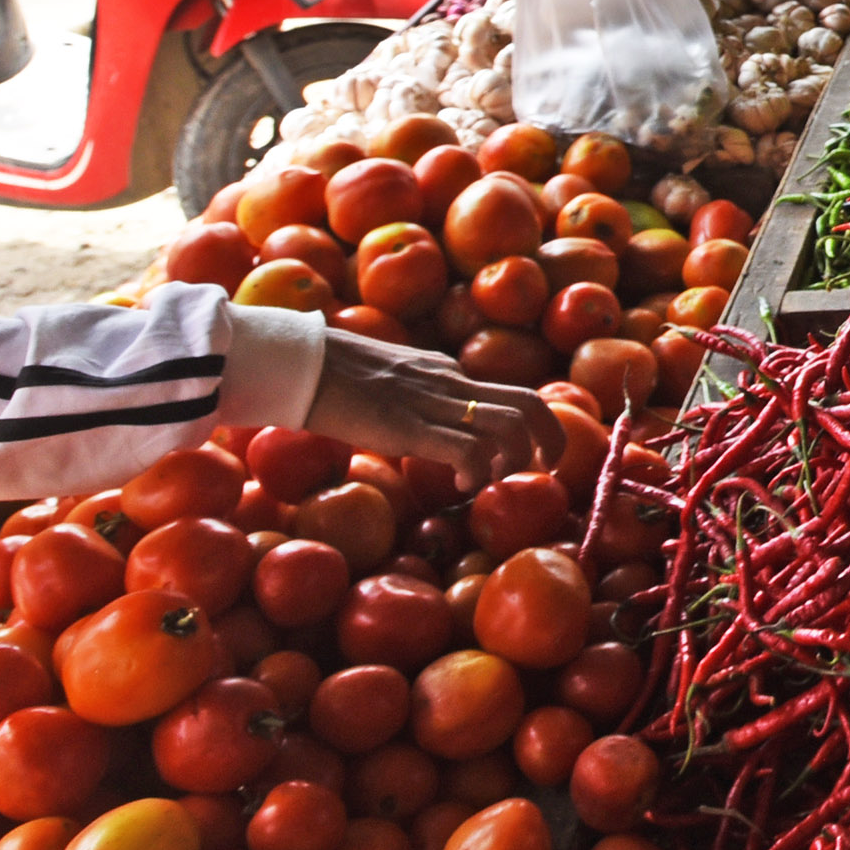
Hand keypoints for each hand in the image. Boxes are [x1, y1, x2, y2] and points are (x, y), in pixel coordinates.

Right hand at [303, 332, 557, 487]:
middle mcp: (449, 382)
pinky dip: (479, 472)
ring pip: (510, 425)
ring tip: (495, 479)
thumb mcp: (383, 381)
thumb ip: (406, 396)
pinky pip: (470, 449)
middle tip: (546, 467)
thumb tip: (408, 423)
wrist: (300, 363)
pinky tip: (463, 486)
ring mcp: (433, 403)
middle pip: (528, 402)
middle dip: (550, 438)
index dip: (522, 426)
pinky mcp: (412, 426)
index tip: (519, 454)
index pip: (502, 392)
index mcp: (443, 371)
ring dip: (516, 458)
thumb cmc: (327, 376)